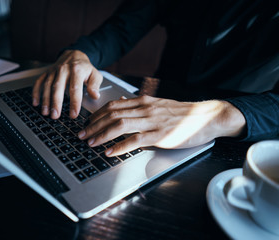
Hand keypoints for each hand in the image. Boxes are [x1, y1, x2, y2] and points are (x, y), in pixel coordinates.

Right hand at [32, 50, 102, 118]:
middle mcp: (64, 69)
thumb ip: (95, 85)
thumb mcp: (95, 74)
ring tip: (45, 113)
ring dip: (45, 100)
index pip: (75, 88)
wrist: (74, 54)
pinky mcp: (47, 72)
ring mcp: (54, 71)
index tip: (73, 114)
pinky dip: (35, 92)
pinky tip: (35, 103)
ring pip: (47, 85)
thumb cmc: (85, 68)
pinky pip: (39, 81)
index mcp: (77, 70)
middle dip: (55, 102)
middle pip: (58, 87)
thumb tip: (95, 96)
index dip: (74, 102)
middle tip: (55, 116)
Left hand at [78, 95, 245, 155]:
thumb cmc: (181, 113)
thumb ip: (138, 104)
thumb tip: (122, 103)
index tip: (87, 123)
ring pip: (119, 125)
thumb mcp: (158, 104)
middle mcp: (145, 109)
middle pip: (111, 114)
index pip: (113, 106)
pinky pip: (134, 140)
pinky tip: (109, 152)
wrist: (206, 117)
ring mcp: (152, 121)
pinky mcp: (159, 135)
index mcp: (143, 101)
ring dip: (101, 135)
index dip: (97, 115)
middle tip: (81, 135)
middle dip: (93, 126)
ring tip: (90, 143)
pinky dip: (119, 146)